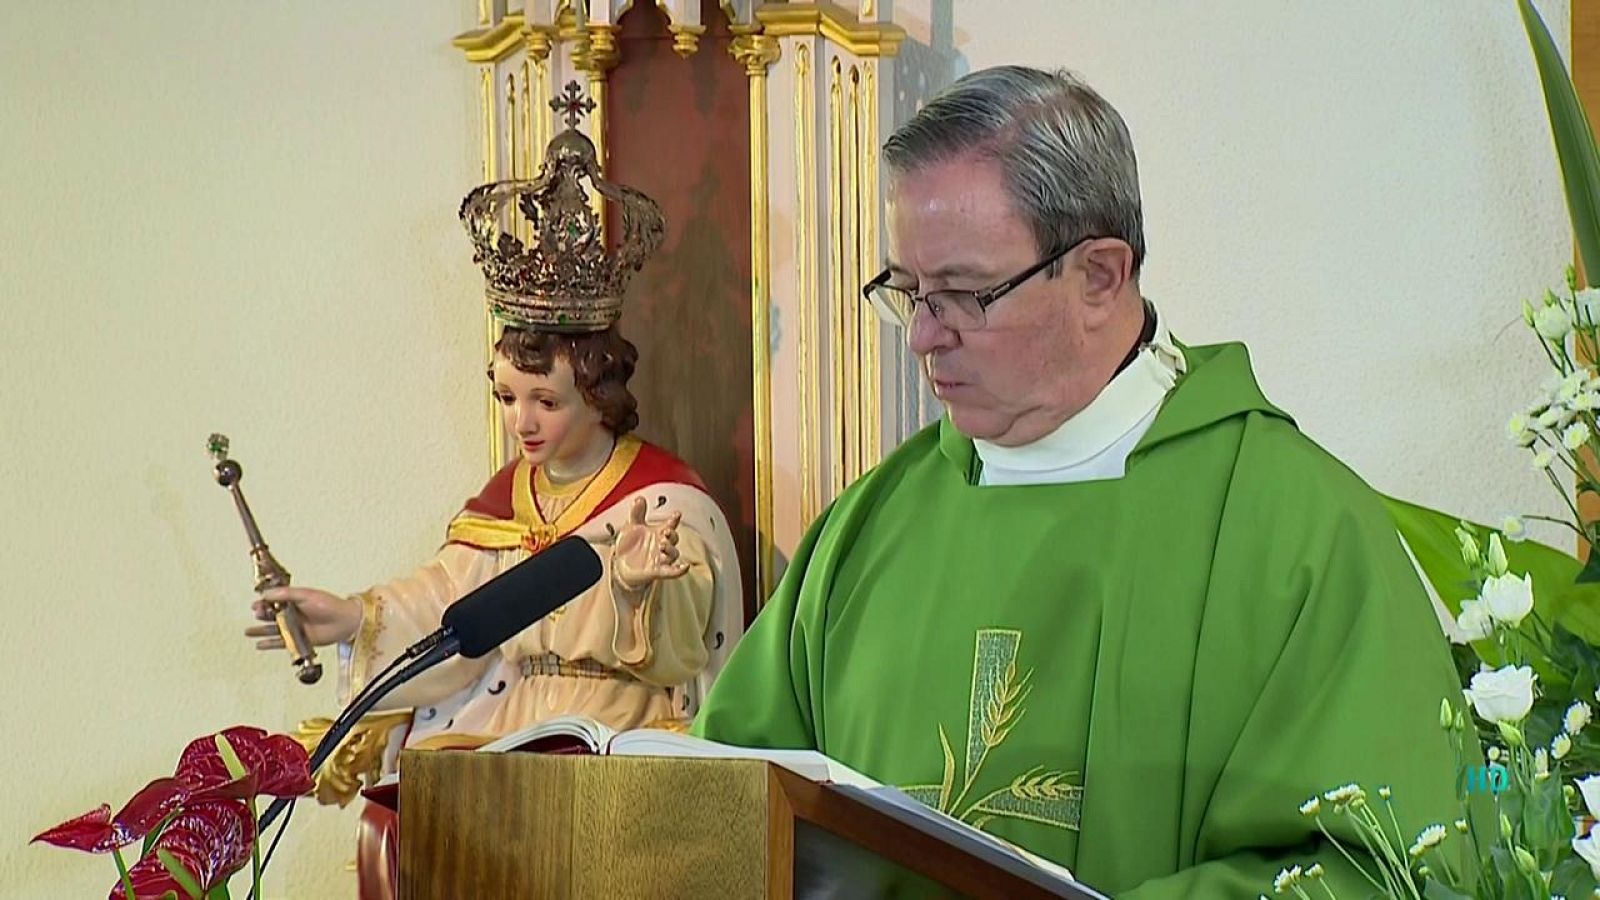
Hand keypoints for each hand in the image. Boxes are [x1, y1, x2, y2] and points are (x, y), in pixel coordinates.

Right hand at [245, 587, 362, 648]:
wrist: (345, 621)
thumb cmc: (328, 604)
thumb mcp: (306, 595)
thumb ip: (286, 594)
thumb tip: (266, 593)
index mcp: (294, 601)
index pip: (274, 601)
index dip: (264, 602)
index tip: (256, 604)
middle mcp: (293, 614)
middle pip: (272, 615)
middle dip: (262, 614)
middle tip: (256, 613)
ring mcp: (295, 628)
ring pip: (273, 630)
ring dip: (260, 631)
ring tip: (248, 632)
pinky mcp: (299, 640)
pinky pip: (281, 643)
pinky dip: (270, 644)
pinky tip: (259, 645)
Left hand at [613, 497, 690, 592]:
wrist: (620, 565)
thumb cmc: (630, 544)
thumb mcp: (631, 526)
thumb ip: (636, 513)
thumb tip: (640, 498)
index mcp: (658, 532)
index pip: (670, 524)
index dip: (674, 519)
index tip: (677, 514)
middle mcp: (662, 544)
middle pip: (674, 538)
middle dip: (672, 534)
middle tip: (666, 531)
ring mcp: (661, 558)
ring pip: (674, 554)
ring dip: (670, 549)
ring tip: (662, 545)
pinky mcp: (658, 571)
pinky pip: (672, 571)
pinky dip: (679, 570)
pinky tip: (684, 567)